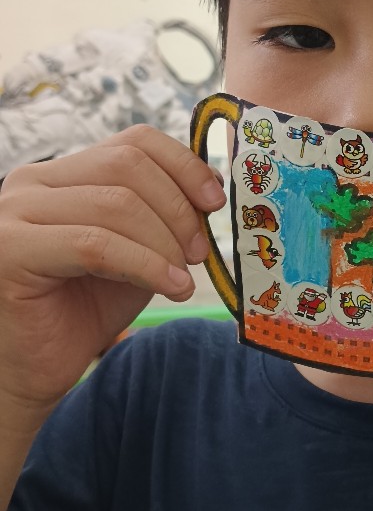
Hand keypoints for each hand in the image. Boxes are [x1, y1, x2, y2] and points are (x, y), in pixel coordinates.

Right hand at [0, 125, 225, 415]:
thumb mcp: (137, 250)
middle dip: (178, 208)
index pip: (134, 141)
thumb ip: (162, 217)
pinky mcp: (11, 249)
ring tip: (182, 278)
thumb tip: (210, 193)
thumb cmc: (84, 310)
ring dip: (164, 243)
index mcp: (63, 173)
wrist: (32, 369)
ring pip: (116, 205)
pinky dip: (146, 265)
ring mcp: (16, 212)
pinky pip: (96, 245)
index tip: (215, 202)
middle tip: (199, 253)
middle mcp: (32, 181)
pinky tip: (171, 287)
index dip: (184, 166)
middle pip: (128, 166)